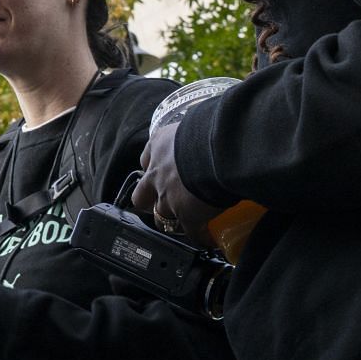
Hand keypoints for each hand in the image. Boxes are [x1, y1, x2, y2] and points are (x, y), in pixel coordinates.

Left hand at [132, 123, 221, 246]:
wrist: (218, 152)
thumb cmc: (212, 130)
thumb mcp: (197, 121)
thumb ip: (198, 129)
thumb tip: (218, 121)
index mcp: (158, 146)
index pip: (147, 159)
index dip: (154, 168)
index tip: (162, 172)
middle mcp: (157, 173)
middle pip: (142, 194)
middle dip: (150, 200)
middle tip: (164, 201)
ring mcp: (168, 197)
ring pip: (162, 216)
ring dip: (173, 218)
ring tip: (186, 221)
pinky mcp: (186, 215)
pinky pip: (192, 232)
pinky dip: (199, 236)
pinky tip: (207, 238)